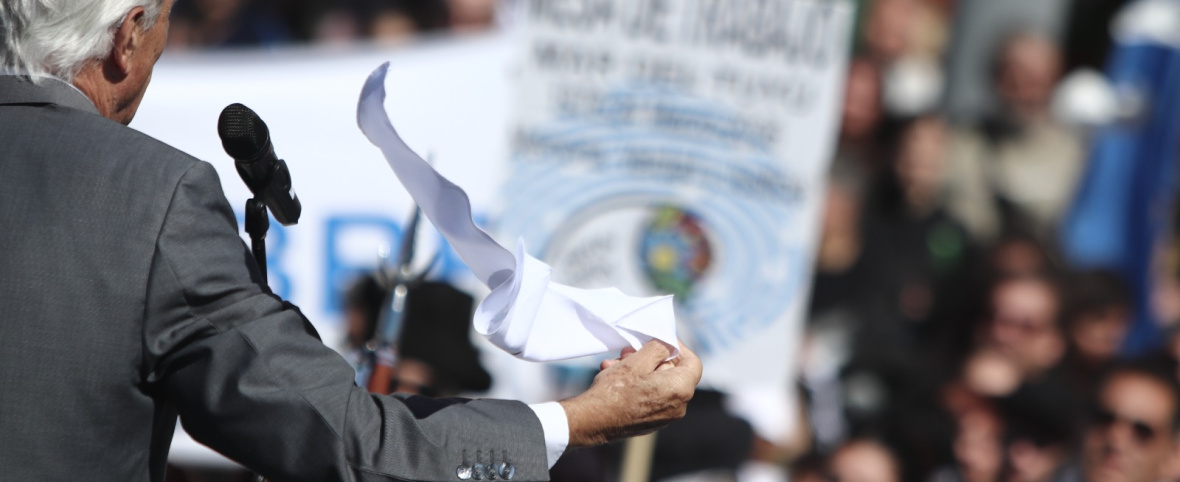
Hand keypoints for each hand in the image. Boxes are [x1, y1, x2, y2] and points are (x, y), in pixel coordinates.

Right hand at [559, 340, 702, 446]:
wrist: (593, 421)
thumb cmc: (616, 390)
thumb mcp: (638, 360)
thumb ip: (659, 348)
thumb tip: (667, 344)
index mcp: (680, 389)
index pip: (693, 363)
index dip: (678, 347)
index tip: (661, 340)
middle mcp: (678, 406)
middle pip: (672, 372)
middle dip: (650, 358)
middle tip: (629, 350)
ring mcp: (665, 417)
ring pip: (657, 384)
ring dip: (639, 370)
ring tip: (615, 363)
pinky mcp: (651, 422)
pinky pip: (649, 397)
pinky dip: (637, 385)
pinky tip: (614, 376)